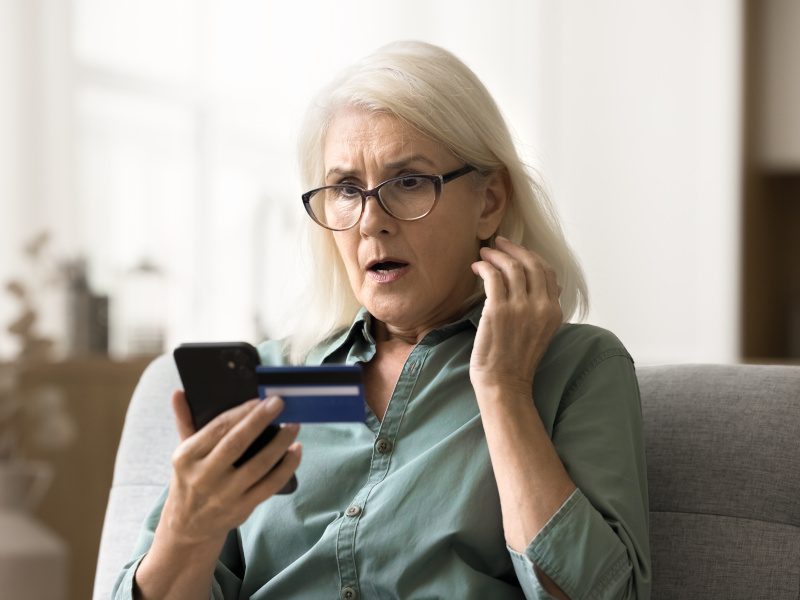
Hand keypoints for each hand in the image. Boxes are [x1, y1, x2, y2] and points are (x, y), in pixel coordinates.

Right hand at [160, 391, 301, 547]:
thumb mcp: (182, 453)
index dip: (241, 412)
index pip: (217, 428)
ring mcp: (225, 495)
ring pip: (259, 465)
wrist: (188, 527)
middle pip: (237, 444)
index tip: (260, 399)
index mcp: (186, 457)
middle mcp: (204, 477)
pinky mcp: (242, 508)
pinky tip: (296, 451)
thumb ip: (185, 421)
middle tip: (279, 403)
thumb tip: (179, 392)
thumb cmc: (190, 479)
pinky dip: (287, 467)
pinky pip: (270, 485)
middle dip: (260, 420)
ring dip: (280, 443)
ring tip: (293, 425)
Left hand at [469, 236, 561, 395]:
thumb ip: (543, 308)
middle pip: (531, 263)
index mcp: (554, 312)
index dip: (530, 256)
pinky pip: (492, 276)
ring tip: (485, 253)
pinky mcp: (498, 310)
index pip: (547, 272)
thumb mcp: (541, 332)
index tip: (516, 251)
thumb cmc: (516, 361)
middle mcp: (541, 306)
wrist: (504, 384)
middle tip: (499, 242)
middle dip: (514, 249)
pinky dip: (484, 266)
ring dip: (496, 255)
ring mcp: (520, 308)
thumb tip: (544, 284)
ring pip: (512, 267)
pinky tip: (477, 266)